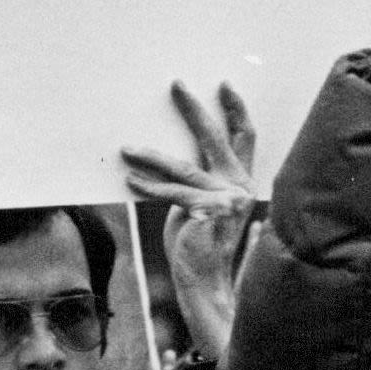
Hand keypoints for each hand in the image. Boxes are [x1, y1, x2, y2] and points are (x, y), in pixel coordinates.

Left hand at [121, 82, 260, 366]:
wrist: (207, 285)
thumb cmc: (200, 248)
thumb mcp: (201, 206)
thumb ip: (199, 181)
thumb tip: (176, 158)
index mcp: (242, 182)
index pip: (244, 138)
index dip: (234, 110)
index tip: (223, 86)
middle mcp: (239, 186)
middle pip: (217, 138)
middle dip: (195, 109)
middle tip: (177, 85)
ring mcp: (225, 198)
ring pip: (183, 165)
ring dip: (151, 155)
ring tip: (127, 147)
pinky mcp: (205, 210)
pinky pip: (170, 190)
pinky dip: (148, 185)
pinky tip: (130, 180)